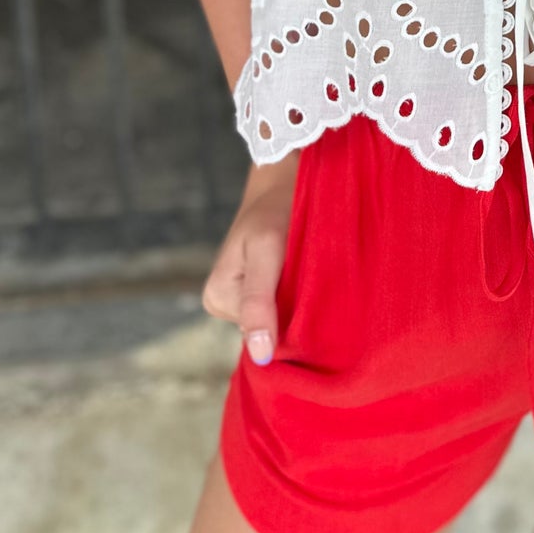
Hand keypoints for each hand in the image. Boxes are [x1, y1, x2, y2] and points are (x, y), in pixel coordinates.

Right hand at [201, 153, 299, 365]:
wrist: (287, 176)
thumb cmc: (275, 208)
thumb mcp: (265, 251)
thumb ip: (258, 302)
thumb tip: (259, 356)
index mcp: (217, 300)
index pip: (262, 337)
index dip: (292, 322)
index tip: (311, 293)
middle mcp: (227, 304)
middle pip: (272, 330)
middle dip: (298, 312)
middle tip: (316, 279)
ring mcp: (248, 297)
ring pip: (284, 318)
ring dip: (305, 301)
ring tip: (314, 272)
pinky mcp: (267, 287)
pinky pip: (289, 303)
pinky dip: (306, 293)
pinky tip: (315, 275)